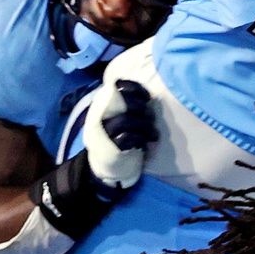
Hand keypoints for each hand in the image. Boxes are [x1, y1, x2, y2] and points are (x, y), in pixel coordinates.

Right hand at [84, 78, 156, 194]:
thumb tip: (151, 96)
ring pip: (126, 120)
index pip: (118, 87)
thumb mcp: (118, 117)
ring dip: (145, 125)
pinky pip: (128, 138)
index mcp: (104, 104)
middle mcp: (101, 115)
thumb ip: (128, 105)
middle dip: (142, 108)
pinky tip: (145, 143)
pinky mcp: (110, 147)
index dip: (135, 89)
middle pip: (124, 103)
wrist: (105, 166)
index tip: (147, 97)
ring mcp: (104, 132)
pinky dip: (141, 139)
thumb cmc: (118, 137)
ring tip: (153, 133)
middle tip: (151, 117)